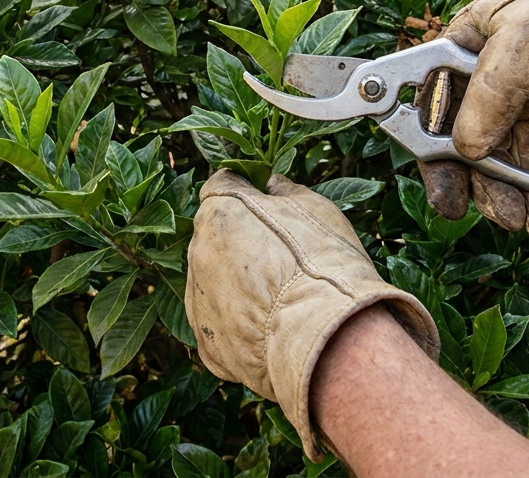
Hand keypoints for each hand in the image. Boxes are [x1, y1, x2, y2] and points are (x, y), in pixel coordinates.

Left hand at [186, 170, 438, 460]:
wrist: (330, 339)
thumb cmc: (325, 266)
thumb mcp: (315, 208)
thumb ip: (283, 189)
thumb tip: (270, 182)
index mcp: (220, 212)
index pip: (221, 187)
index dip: (245, 193)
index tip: (266, 204)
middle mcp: (197, 253)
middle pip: (214, 239)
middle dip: (240, 243)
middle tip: (282, 260)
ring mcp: (199, 303)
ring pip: (213, 285)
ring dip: (237, 287)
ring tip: (282, 301)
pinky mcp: (208, 347)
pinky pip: (221, 329)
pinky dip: (240, 329)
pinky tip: (273, 330)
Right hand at [419, 0, 528, 241]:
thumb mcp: (526, 37)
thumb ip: (492, 92)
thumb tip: (465, 150)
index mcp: (462, 52)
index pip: (437, 116)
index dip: (439, 163)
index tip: (452, 205)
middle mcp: (491, 79)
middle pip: (481, 148)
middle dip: (497, 191)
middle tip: (514, 223)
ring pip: (523, 160)